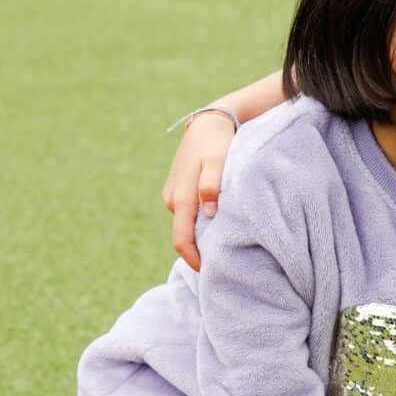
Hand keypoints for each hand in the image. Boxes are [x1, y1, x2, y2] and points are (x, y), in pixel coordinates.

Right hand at [163, 110, 237, 271]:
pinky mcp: (177, 190)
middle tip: (222, 262)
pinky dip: (198, 219)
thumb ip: (211, 186)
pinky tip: (215, 218)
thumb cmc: (217, 143)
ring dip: (199, 232)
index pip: (182, 238)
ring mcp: (172, 195)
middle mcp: (172, 200)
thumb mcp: (218, 162)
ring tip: (223, 239)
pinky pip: (186, 212)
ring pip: (185, 223)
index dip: (192, 258)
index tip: (208, 272)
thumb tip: (208, 212)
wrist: (208, 123)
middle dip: (197, 250)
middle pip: (183, 234)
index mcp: (181, 197)